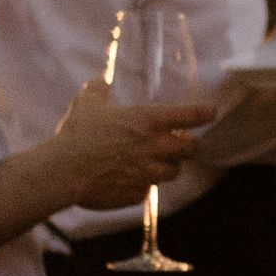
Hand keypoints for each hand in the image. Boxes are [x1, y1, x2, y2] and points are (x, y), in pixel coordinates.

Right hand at [50, 81, 216, 208]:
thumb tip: (100, 82)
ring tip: (153, 162)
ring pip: (173, 172)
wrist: (64, 171)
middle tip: (182, 144)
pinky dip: (142, 184)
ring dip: (167, 166)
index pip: (190, 115)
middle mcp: (156, 147)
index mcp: (148, 121)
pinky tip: (127, 178)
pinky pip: (148, 189)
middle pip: (190, 149)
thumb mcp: (86, 104)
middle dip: (189, 146)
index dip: (204, 113)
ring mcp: (148, 173)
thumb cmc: (77, 134)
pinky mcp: (138, 193)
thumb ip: (98, 90)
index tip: (211, 112)